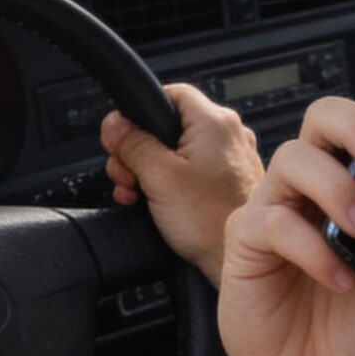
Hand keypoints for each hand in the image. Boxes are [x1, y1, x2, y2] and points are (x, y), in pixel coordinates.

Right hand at [100, 84, 262, 286]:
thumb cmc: (211, 221)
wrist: (239, 262)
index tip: (122, 136)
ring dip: (148, 170)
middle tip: (128, 174)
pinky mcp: (228, 180)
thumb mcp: (159, 177)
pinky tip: (156, 203)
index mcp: (214, 121)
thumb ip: (133, 143)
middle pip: (166, 124)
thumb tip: (115, 123)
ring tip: (141, 194)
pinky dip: (167, 182)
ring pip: (174, 149)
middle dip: (137, 150)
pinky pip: (188, 169)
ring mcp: (229, 157)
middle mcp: (227, 133)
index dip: (138, 112)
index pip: (168, 92)